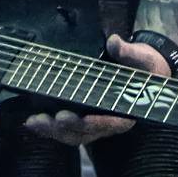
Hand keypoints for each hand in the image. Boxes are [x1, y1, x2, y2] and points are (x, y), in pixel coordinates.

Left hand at [24, 34, 171, 145]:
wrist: (143, 71)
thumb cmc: (145, 67)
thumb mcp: (142, 57)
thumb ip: (129, 52)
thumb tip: (114, 42)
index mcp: (126, 112)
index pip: (110, 122)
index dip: (95, 123)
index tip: (79, 118)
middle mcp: (109, 122)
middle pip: (86, 133)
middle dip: (66, 128)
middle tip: (50, 119)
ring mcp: (94, 123)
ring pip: (73, 134)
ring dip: (53, 131)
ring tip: (33, 122)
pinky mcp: (83, 118)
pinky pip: (66, 128)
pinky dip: (50, 127)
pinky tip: (32, 121)